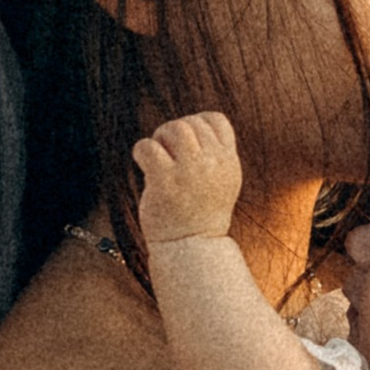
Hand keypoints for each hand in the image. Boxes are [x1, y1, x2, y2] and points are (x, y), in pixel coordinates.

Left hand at [134, 110, 243, 247]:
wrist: (192, 249)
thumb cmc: (199, 214)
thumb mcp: (218, 181)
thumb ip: (210, 154)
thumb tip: (184, 126)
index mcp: (229, 162)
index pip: (216, 120)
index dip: (196, 124)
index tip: (185, 145)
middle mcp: (214, 164)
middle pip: (191, 123)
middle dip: (173, 132)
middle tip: (165, 154)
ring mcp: (191, 172)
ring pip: (174, 128)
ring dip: (159, 138)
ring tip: (157, 159)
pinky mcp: (166, 182)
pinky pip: (148, 147)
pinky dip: (141, 152)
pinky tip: (145, 167)